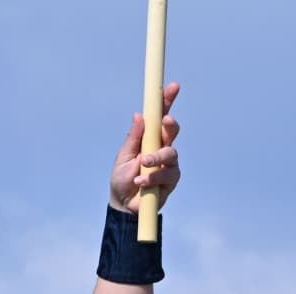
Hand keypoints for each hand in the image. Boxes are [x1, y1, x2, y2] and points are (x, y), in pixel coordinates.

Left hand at [111, 82, 181, 214]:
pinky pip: (167, 174)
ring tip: (143, 165)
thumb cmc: (122, 178)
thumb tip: (139, 115)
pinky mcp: (171, 181)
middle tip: (165, 122)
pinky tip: (141, 182)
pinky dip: (153, 177)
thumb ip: (133, 137)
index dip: (166, 101)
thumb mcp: (124, 155)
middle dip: (170, 125)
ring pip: (171, 153)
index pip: (160, 117)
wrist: (124, 204)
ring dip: (156, 158)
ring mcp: (168, 165)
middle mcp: (161, 149)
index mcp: (149, 138)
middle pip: (172, 131)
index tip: (173, 86)